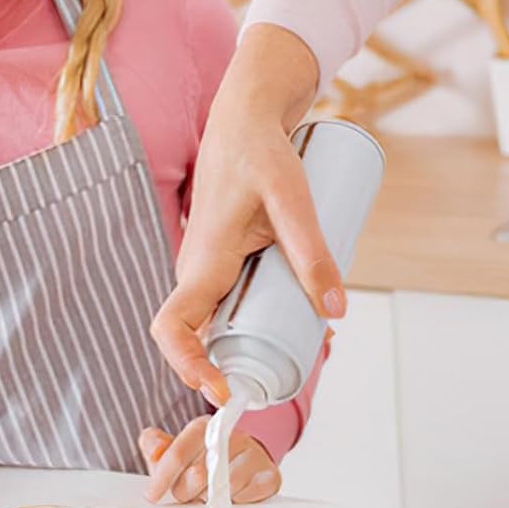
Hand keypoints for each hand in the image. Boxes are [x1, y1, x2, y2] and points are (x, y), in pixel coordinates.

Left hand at [140, 420, 281, 505]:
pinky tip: (232, 500)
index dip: (163, 476)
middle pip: (200, 472)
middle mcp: (233, 435)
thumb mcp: (176, 455)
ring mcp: (254, 454)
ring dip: (212, 500)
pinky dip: (237, 503)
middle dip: (186, 492)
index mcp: (205, 427)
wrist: (244, 467)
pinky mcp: (271, 475)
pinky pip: (249, 495)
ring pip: (226, 486)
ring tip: (209, 498)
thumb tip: (153, 446)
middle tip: (187, 497)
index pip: (179, 451)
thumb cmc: (203, 463)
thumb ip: (157, 448)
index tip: (152, 496)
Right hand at [152, 23, 344, 403]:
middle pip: (208, 340)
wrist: (246, 117)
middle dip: (250, 364)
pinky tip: (310, 318)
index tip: (225, 390)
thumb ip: (313, 252)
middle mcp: (199, 274)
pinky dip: (268, 319)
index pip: (173, 330)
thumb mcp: (292, 199)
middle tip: (307, 359)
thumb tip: (335, 311)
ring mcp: (211, 272)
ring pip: (229, 324)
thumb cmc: (260, 149)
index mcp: (203, 262)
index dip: (189, 368)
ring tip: (319, 339)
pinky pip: (240, 305)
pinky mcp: (227, 265)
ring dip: (265, 342)